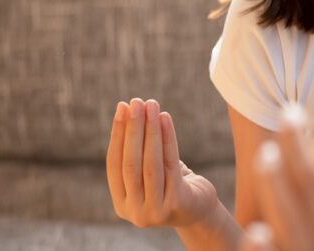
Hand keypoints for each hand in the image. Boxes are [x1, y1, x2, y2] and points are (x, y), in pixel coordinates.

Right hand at [107, 97, 218, 229]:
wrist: (199, 210)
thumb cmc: (171, 185)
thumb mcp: (149, 173)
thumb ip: (137, 154)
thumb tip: (129, 112)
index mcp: (121, 203)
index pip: (114, 164)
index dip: (117, 134)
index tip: (121, 107)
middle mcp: (135, 210)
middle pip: (130, 163)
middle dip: (132, 129)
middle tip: (135, 102)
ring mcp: (155, 209)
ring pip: (150, 163)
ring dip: (149, 130)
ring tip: (151, 105)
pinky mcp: (176, 202)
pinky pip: (170, 163)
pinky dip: (167, 138)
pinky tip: (165, 118)